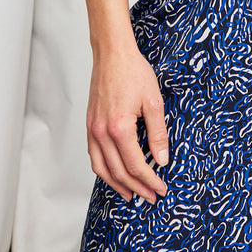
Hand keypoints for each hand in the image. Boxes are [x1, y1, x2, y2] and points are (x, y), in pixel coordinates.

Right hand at [86, 43, 169, 202]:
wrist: (112, 54)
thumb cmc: (133, 72)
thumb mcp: (153, 102)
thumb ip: (158, 133)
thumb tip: (162, 160)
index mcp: (119, 128)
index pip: (136, 165)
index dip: (150, 180)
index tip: (161, 189)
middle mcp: (101, 133)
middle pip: (119, 171)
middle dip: (137, 187)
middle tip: (151, 196)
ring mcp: (92, 130)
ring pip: (102, 168)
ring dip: (117, 185)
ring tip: (131, 194)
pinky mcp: (90, 125)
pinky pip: (94, 156)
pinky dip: (104, 170)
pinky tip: (114, 174)